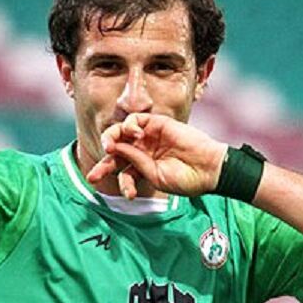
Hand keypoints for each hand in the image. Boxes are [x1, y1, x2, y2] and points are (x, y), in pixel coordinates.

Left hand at [87, 113, 227, 198]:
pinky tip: (135, 135)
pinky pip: (135, 120)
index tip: (93, 181)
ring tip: (111, 147)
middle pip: (115, 150)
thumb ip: (136, 163)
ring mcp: (149, 137)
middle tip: (95, 169)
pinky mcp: (157, 124)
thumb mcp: (155, 176)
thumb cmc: (185, 178)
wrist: (208, 169)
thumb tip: (116, 148)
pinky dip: (129, 126)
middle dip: (103, 160)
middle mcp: (142, 150)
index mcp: (140, 167)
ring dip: (111, 138)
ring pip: (120, 133)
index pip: (117, 167)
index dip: (104, 172)